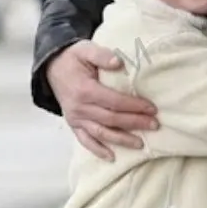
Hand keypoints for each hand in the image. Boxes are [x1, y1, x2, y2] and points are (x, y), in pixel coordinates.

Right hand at [47, 40, 158, 161]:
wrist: (52, 68)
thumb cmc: (73, 58)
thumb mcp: (85, 49)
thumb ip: (101, 55)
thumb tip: (119, 63)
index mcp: (85, 90)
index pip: (114, 102)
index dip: (134, 106)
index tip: (152, 108)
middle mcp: (80, 108)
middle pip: (111, 119)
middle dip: (134, 123)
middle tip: (154, 126)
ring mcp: (75, 118)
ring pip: (101, 133)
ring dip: (122, 140)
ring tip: (141, 144)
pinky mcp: (73, 124)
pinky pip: (85, 140)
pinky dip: (98, 150)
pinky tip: (112, 157)